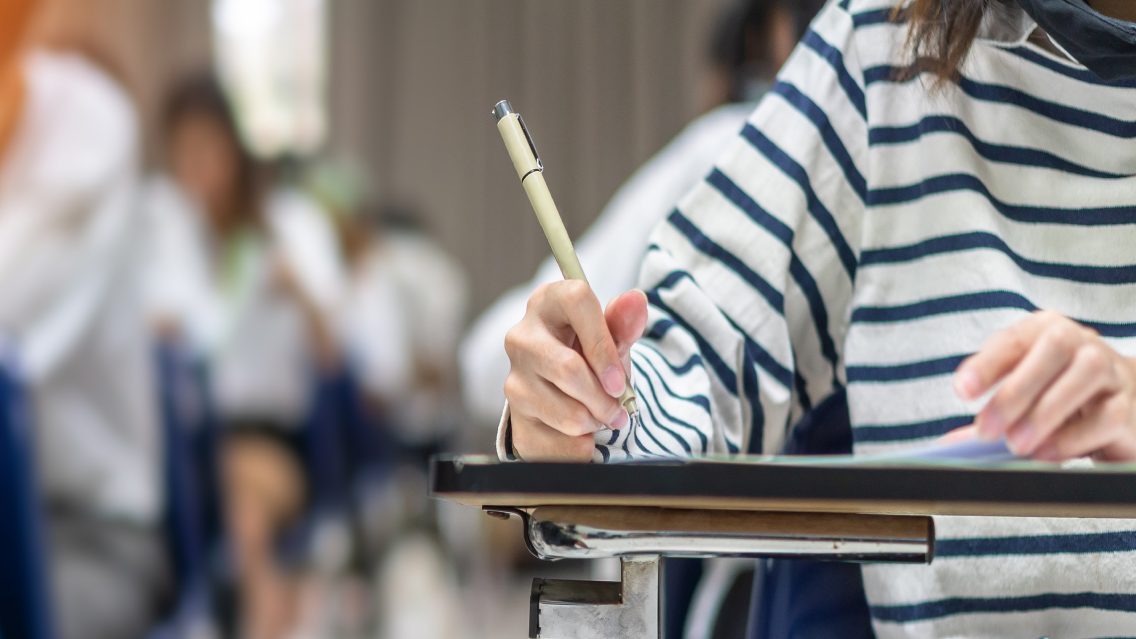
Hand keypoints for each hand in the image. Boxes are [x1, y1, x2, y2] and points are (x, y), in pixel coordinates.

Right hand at [504, 282, 647, 461]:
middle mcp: (521, 336)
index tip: (618, 379)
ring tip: (599, 416)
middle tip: (619, 410)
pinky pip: (557, 445)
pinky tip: (582, 432)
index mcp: (548, 302)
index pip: (576, 302)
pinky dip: (581, 446)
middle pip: (567, 369)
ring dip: (595, 422)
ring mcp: (513, 379)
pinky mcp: (515, 419)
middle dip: (604, 398)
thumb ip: (625, 322)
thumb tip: (636, 300)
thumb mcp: (612, 337)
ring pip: (566, 413)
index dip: (603, 343)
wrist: (565, 392)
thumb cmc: (590, 354)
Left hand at [952, 310, 1135, 461]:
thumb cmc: (1060, 394)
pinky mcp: (1130, 406)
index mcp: (1044, 330)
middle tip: (987, 429)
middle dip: (1015, 390)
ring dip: (1045, 412)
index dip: (987, 364)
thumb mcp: (1025, 396)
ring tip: (1016, 444)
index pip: (1013, 339)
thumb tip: (949, 446)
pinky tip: (1046, 453)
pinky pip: (1106, 416)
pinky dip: (1073, 437)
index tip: (962, 391)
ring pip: (1083, 377)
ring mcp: (1111, 371)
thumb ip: (991, 416)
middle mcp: (1080, 342)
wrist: (1125, 403)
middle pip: (1052, 350)